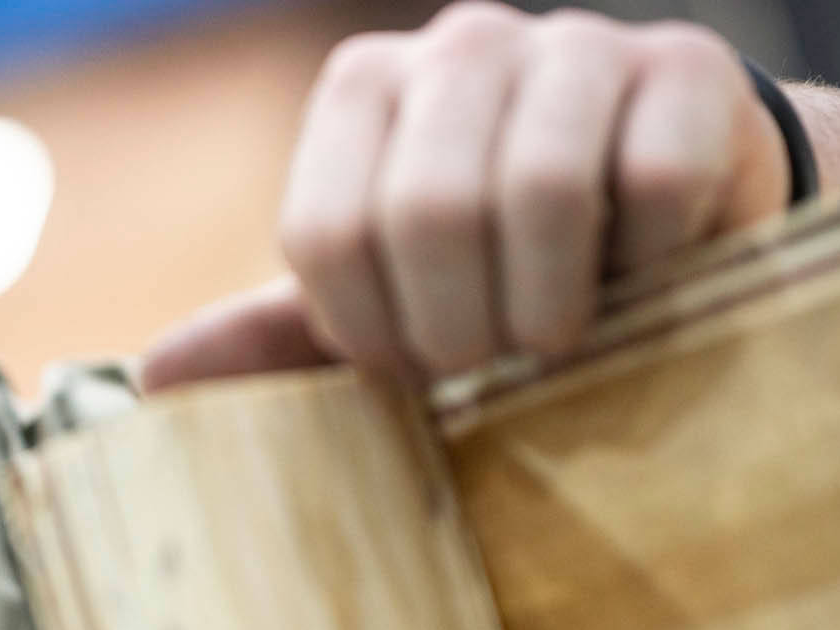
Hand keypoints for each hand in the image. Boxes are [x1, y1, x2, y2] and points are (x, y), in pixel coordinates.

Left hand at [142, 2, 792, 389]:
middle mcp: (458, 44)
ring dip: (546, 305)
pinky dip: (643, 265)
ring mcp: (574, 43)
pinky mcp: (685, 66)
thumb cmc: (491, 274)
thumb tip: (154, 375)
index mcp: (361, 92)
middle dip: (457, 324)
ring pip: (536, 191)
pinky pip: (649, 184)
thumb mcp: (378, 307)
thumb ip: (271, 338)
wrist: (661, 227)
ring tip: (553, 337)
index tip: (406, 369)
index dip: (368, 328)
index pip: (326, 229)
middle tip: (486, 363)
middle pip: (425, 210)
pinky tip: (639, 273)